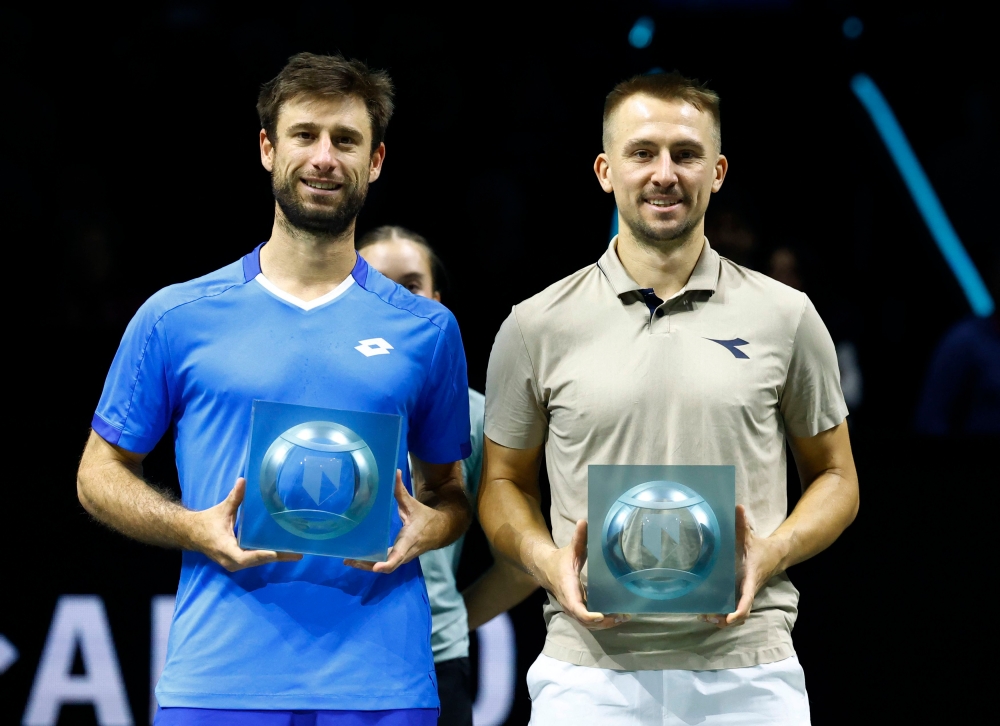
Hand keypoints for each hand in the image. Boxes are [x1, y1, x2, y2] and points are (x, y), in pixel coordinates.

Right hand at [188, 478, 301, 571]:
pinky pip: (254, 560)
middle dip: (275, 557)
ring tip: (295, 554)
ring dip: (274, 558)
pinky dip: (267, 556)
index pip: (243, 557)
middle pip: (255, 561)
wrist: (192, 534)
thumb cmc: (207, 522)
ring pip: (256, 562)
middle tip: (296, 554)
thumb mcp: (222, 509)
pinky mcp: (237, 561)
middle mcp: (229, 560)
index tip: (275, 553)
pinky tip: (283, 552)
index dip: (259, 555)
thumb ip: (234, 497)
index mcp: (224, 547)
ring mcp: (233, 563)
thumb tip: (243, 480)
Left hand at [344, 470, 444, 574]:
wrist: (440, 531)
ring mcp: (403, 558)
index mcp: (409, 539)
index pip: (398, 555)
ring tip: (348, 560)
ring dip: (366, 565)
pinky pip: (385, 564)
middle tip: (349, 560)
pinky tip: (356, 559)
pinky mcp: (399, 559)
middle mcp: (406, 552)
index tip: (375, 567)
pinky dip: (371, 563)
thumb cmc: (425, 518)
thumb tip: (394, 472)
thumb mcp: (413, 504)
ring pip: (384, 566)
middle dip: (368, 564)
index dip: (386, 563)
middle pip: (387, 565)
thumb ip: (401, 491)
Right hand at [535, 520, 628, 630]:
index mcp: (568, 588)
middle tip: (622, 616)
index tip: (602, 616)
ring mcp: (573, 608)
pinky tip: (617, 616)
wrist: (546, 569)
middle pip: (585, 621)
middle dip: (604, 622)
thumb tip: (584, 521)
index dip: (589, 615)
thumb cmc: (561, 559)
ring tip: (624, 617)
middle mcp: (570, 602)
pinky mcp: (578, 610)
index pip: (576, 608)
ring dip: (606, 624)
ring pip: (588, 624)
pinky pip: (589, 621)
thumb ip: (579, 538)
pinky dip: (603, 622)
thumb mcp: (571, 549)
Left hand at [700, 504, 784, 627]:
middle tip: (706, 618)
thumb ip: (741, 523)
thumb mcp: (750, 535)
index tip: (728, 617)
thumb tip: (737, 506)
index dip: (738, 610)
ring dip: (723, 620)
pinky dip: (723, 615)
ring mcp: (745, 594)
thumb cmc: (760, 547)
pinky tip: (707, 614)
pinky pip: (734, 609)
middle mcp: (748, 590)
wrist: (776, 555)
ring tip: (703, 618)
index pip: (746, 599)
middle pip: (740, 613)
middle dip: (726, 620)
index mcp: (751, 579)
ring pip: (737, 615)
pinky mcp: (742, 594)